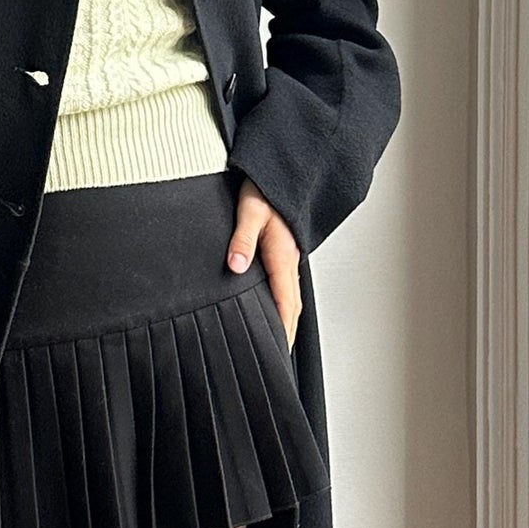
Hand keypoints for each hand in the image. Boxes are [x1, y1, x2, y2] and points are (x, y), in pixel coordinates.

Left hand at [226, 175, 300, 351]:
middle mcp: (290, 259)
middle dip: (287, 332)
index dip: (282, 328)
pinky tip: (274, 309)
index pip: (285, 301)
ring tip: (278, 342)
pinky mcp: (284, 250)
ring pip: (291, 295)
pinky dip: (283, 303)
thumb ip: (242, 238)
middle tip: (278, 358)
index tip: (277, 351)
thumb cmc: (264, 187)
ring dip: (286, 319)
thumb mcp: (250, 209)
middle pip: (292, 305)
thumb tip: (236, 266)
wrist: (280, 170)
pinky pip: (286, 284)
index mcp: (283, 254)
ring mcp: (289, 255)